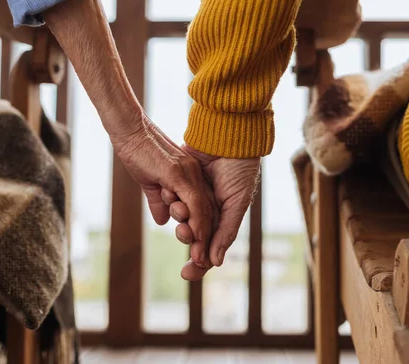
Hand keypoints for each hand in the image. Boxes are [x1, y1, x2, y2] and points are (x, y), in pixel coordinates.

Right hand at [112, 115, 215, 268]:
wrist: (128, 132)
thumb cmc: (136, 153)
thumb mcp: (150, 183)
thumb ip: (159, 201)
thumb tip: (163, 221)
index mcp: (190, 176)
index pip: (202, 207)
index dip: (201, 230)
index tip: (198, 252)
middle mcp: (195, 175)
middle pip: (208, 212)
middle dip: (206, 240)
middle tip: (201, 262)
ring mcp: (189, 174)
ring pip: (204, 211)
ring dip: (203, 238)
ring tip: (199, 258)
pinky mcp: (179, 174)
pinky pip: (195, 203)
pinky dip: (198, 223)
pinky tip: (197, 240)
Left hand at [163, 144, 260, 280]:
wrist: (228, 136)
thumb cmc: (240, 169)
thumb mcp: (237, 203)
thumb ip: (226, 232)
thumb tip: (215, 263)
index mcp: (225, 216)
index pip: (210, 245)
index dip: (199, 261)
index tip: (187, 273)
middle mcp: (208, 208)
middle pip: (193, 235)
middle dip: (187, 238)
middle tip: (183, 233)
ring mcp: (192, 195)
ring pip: (181, 217)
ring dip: (178, 218)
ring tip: (178, 210)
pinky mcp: (179, 182)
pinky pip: (171, 198)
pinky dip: (169, 201)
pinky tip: (167, 197)